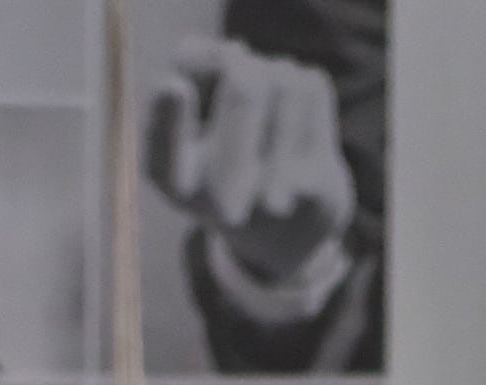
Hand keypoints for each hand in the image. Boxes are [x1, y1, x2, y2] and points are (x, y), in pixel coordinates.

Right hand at [145, 42, 354, 292]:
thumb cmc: (222, 153)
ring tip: (267, 110)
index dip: (170, 115)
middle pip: (244, 87)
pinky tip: (296, 124)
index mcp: (176, 184)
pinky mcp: (320, 189)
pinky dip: (304, 88)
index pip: (165, 152)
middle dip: (243, 62)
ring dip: (275, 74)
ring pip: (283, 79)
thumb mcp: (188, 113)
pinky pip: (311, 89)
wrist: (285, 228)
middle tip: (239, 77)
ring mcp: (276, 200)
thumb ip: (188, 66)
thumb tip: (234, 55)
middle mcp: (221, 204)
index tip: (174, 88)